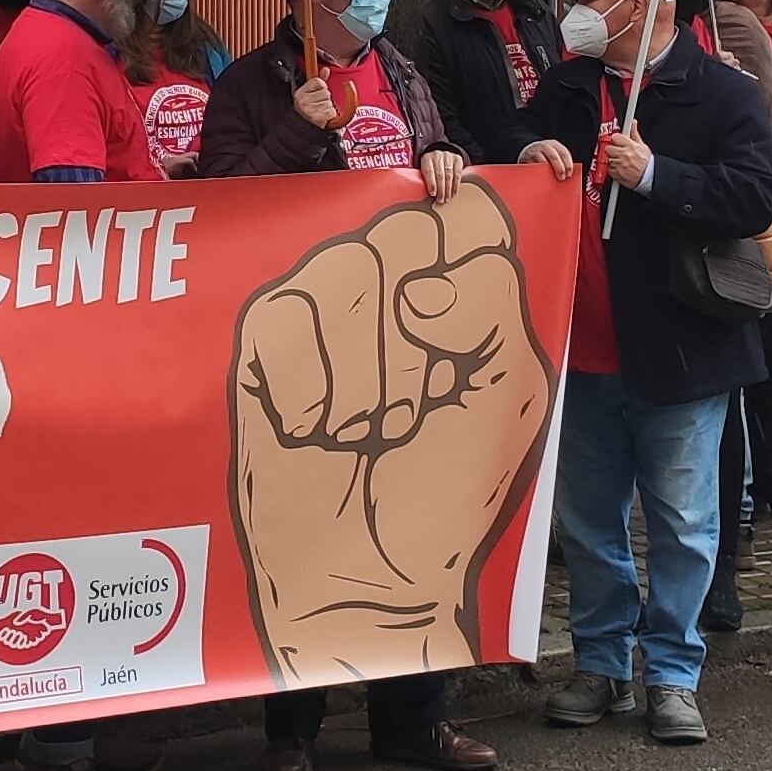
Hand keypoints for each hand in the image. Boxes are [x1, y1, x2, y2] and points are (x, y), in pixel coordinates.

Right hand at [229, 181, 553, 685]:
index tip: (497, 196)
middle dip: (418, 341)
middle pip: (405, 233)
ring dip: (366, 377)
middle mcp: (392, 283)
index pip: (465, 205)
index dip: (467, 198)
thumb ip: (490, 306)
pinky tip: (315, 432)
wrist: (373, 573)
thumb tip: (415, 292)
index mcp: (460, 288)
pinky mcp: (264, 339)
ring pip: (346, 274)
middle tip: (413, 411)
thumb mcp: (507, 390)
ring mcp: (323, 305)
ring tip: (364, 434)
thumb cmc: (445, 488)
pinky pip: (284, 316)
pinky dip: (309, 390)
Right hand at [293, 75, 339, 132]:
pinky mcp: (319, 118)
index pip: (318, 82)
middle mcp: (304, 101)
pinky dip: (330, 115)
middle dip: (325, 98)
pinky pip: (332, 111)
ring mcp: (311, 110)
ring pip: (329, 102)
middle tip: (317, 106)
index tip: (317, 94)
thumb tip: (325, 70)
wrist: (300, 131)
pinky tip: (322, 117)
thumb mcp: (307, 94)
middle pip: (326, 92)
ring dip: (327, 107)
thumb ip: (317, 81)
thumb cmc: (305, 112)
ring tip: (319, 112)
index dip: (321, 87)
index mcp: (300, 93)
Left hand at [418, 148, 465, 204]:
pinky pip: (457, 174)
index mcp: (426, 158)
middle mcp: (437, 155)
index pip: (429, 171)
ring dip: (448, 189)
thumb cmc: (430, 167)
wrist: (440, 155)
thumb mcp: (424, 169)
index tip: (433, 194)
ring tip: (447, 199)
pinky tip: (453, 193)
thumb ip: (423, 179)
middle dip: (440, 189)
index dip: (431, 183)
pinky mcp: (457, 159)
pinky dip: (456, 185)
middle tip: (440, 200)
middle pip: (440, 174)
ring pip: (449, 175)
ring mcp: (448, 156)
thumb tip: (422, 196)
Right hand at [521, 140, 577, 178]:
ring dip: (548, 172)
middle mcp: (544, 146)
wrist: (527, 150)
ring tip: (551, 180)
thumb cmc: (545, 155)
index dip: (568, 164)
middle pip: (554, 157)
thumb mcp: (553, 153)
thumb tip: (568, 174)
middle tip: (562, 178)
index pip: (564, 153)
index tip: (569, 174)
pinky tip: (542, 178)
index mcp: (554, 144)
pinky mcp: (526, 158)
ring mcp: (534, 151)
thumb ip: (560, 160)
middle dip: (559, 168)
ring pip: (543, 162)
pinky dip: (539, 173)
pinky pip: (534, 167)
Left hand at [595, 125, 652, 194]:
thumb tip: (633, 122)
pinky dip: (612, 168)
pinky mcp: (616, 173)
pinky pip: (608, 168)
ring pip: (607, 158)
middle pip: (608, 148)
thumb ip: (634, 133)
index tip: (617, 141)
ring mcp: (619, 164)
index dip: (615, 139)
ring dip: (612, 159)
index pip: (615, 137)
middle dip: (612, 149)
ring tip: (620, 161)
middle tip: (617, 152)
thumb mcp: (642, 145)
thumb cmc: (646, 162)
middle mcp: (624, 155)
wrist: (648, 177)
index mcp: (630, 146)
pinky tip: (619, 168)